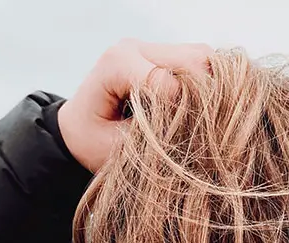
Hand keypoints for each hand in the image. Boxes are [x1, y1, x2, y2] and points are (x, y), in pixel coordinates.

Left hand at [57, 39, 213, 172]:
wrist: (78, 130)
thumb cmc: (92, 142)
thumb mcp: (116, 148)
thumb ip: (152, 136)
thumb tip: (196, 131)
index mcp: (116, 64)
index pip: (169, 83)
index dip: (183, 115)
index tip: (181, 142)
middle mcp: (134, 48)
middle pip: (193, 61)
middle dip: (204, 99)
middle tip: (202, 131)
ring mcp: (152, 48)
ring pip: (204, 58)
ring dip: (210, 89)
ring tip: (203, 120)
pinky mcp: (168, 56)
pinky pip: (202, 63)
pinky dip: (209, 85)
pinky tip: (203, 108)